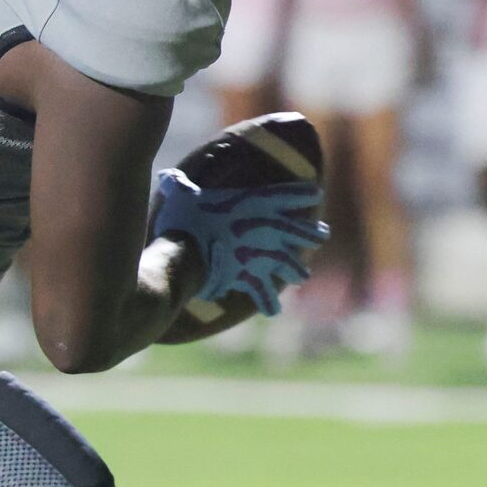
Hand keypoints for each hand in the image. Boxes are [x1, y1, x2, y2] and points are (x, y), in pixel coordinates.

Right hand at [150, 170, 327, 317]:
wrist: (184, 253)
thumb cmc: (183, 220)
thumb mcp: (180, 194)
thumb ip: (177, 185)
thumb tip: (165, 176)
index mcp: (258, 202)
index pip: (293, 194)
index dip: (305, 193)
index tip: (316, 192)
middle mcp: (270, 228)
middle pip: (305, 231)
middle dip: (314, 234)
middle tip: (321, 234)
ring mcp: (266, 256)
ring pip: (295, 267)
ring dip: (297, 271)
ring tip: (301, 275)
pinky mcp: (253, 279)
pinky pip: (267, 296)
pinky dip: (268, 304)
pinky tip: (272, 310)